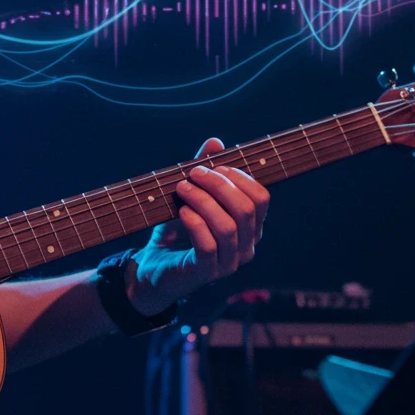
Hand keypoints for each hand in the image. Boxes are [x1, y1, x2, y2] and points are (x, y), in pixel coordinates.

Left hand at [128, 137, 270, 314]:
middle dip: (219, 185)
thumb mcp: (190, 195)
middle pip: (246, 209)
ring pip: (228, 227)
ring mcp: (229, 262)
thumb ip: (204, 171)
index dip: (240, 177)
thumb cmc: (177, 229)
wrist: (154, 265)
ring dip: (203, 201)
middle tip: (194, 173)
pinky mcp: (207, 272)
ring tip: (182, 188)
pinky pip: (208, 245)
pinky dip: (195, 223)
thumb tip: (215, 142)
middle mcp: (246, 246)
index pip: (261, 198)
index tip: (214, 165)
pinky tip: (181, 212)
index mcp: (250, 227)